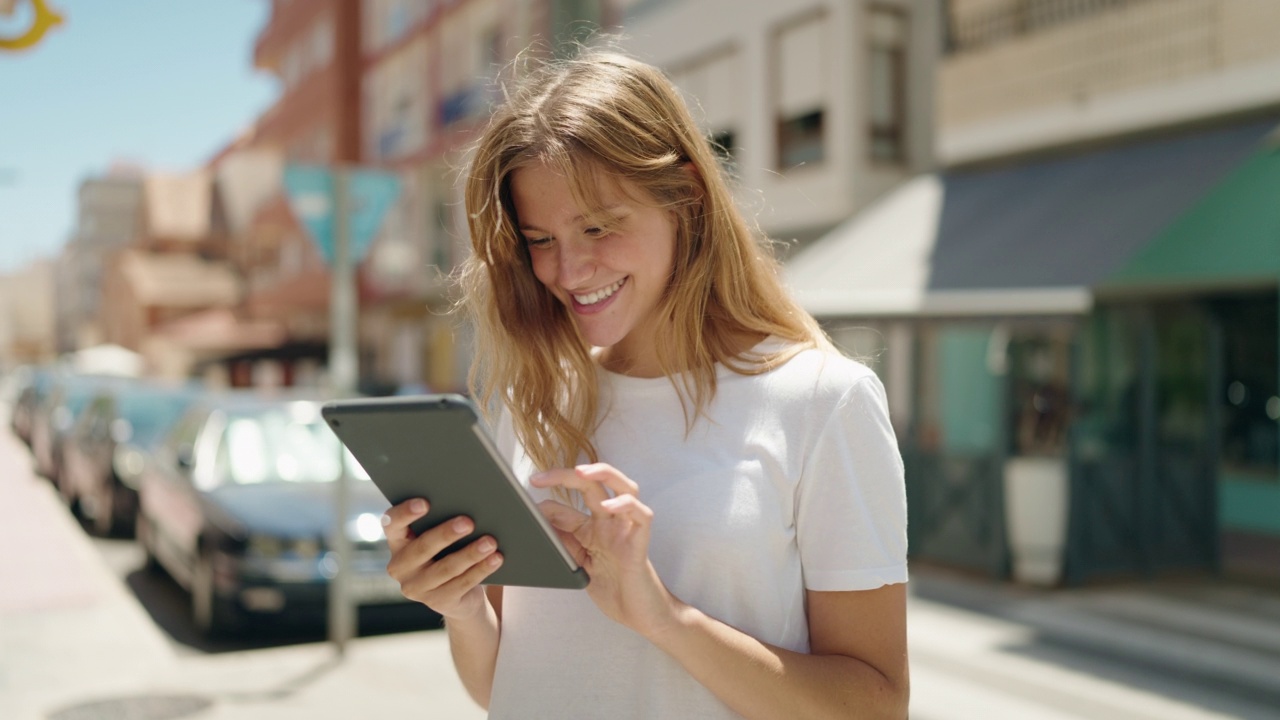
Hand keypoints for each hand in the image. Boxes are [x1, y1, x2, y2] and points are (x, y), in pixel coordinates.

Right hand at [382, 498, 502, 620]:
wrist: (458, 594)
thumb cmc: (447, 553)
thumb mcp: (439, 539)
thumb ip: (441, 522)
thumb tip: (468, 504)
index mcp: (397, 542)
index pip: (392, 524)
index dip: (405, 513)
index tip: (425, 502)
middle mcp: (400, 567)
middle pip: (422, 547)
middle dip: (446, 534)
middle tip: (468, 522)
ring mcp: (417, 588)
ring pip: (446, 568)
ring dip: (470, 553)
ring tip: (490, 542)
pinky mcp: (438, 602)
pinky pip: (462, 584)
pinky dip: (481, 569)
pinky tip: (495, 558)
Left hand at [531, 464, 677, 637]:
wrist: (640, 616)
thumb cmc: (615, 591)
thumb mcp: (578, 566)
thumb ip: (564, 544)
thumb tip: (540, 524)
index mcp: (593, 529)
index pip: (569, 506)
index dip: (546, 503)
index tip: (523, 506)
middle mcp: (611, 523)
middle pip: (594, 485)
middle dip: (566, 475)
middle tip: (539, 478)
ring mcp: (627, 529)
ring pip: (624, 487)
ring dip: (604, 474)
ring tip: (582, 472)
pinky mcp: (641, 541)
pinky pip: (641, 514)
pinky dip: (626, 505)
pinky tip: (609, 506)